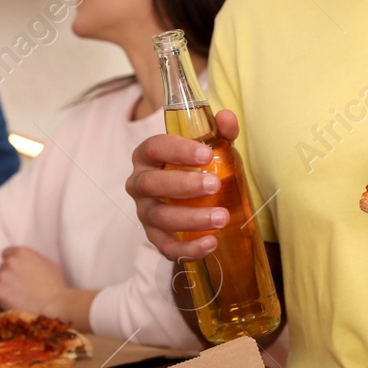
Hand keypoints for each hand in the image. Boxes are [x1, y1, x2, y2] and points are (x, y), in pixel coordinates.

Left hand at [0, 245, 70, 315]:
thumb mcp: (47, 263)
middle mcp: (9, 261)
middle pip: (3, 268)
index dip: (12, 263)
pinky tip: (15, 302)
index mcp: (22, 252)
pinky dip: (2, 298)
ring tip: (19, 297)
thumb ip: (32, 259)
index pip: (7, 253)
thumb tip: (25, 262)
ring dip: (5, 287)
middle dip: (9, 276)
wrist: (54, 304)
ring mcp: (1, 276)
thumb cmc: (55, 286)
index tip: (17, 271)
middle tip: (21, 287)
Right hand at [126, 109, 238, 261]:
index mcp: (148, 155)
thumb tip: (227, 118)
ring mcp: (145, 212)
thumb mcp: (209, 147)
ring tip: (222, 217)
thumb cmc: (196, 166)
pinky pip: (165, 247)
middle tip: (215, 185)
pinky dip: (187, 249)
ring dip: (191, 218)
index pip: (154, 148)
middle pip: (152, 184)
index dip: (178, 150)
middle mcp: (140, 183)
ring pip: (159, 217)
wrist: (190, 196)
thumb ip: (220, 132)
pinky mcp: (155, 237)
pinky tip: (211, 243)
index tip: (206, 154)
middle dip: (183, 185)